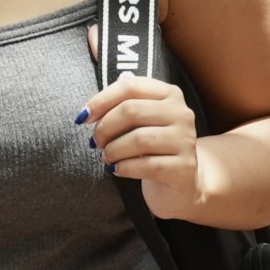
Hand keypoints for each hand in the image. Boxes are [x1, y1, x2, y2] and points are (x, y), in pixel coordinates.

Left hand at [84, 77, 211, 220]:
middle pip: (132, 110)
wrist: (181, 182)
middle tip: (95, 142)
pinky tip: (116, 169)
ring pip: (138, 139)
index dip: (102, 100)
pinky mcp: (184, 167)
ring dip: (113, 150)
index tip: (84, 117)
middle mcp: (182, 113)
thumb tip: (87, 113)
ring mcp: (185, 140)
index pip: (130, 86)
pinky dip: (124, 167)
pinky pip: (146, 165)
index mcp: (170, 94)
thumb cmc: (153, 147)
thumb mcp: (141, 122)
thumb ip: (120, 108)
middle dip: (105, 127)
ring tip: (106, 157)